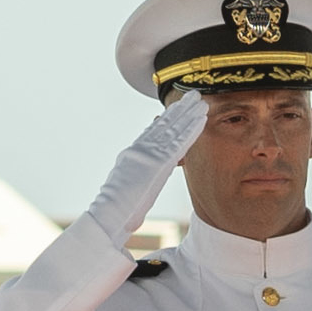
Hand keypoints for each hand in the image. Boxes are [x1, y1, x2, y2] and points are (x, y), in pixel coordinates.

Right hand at [80, 91, 210, 243]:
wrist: (109, 213)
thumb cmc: (115, 213)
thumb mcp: (127, 194)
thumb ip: (137, 186)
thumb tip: (141, 195)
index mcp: (131, 156)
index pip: (151, 133)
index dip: (165, 119)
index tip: (175, 108)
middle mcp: (140, 150)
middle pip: (164, 125)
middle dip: (179, 110)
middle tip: (192, 96)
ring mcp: (149, 153)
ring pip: (173, 128)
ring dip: (189, 113)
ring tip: (201, 100)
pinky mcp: (159, 161)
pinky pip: (180, 141)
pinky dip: (192, 129)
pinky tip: (202, 119)